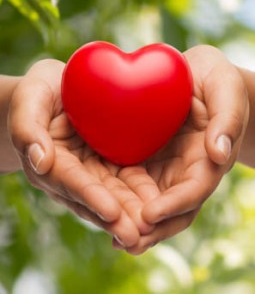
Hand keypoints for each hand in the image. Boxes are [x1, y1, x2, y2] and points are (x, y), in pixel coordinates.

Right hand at [8, 59, 160, 247]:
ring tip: (151, 230)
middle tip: (138, 236)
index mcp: (50, 161)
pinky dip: (139, 195)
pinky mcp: (107, 165)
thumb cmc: (40, 92)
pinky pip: (124, 181)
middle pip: (94, 198)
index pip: (70, 181)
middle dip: (116, 217)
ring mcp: (90, 172)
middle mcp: (71, 174)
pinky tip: (158, 206)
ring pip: (112, 195)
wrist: (59, 90)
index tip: (111, 212)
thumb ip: (27, 128)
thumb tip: (40, 162)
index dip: (90, 196)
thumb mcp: (29, 99)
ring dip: (130, 213)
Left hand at [119, 45, 248, 254]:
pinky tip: (102, 210)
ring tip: (113, 238)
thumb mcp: (224, 89)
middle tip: (125, 242)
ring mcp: (166, 170)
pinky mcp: (147, 162)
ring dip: (135, 224)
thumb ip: (227, 118)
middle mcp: (187, 171)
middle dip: (152, 229)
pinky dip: (122, 202)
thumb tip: (219, 153)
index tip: (149, 216)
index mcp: (208, 159)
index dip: (174, 205)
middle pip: (173, 210)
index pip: (194, 190)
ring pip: (152, 204)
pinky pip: (134, 187)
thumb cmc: (213, 81)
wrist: (194, 78)